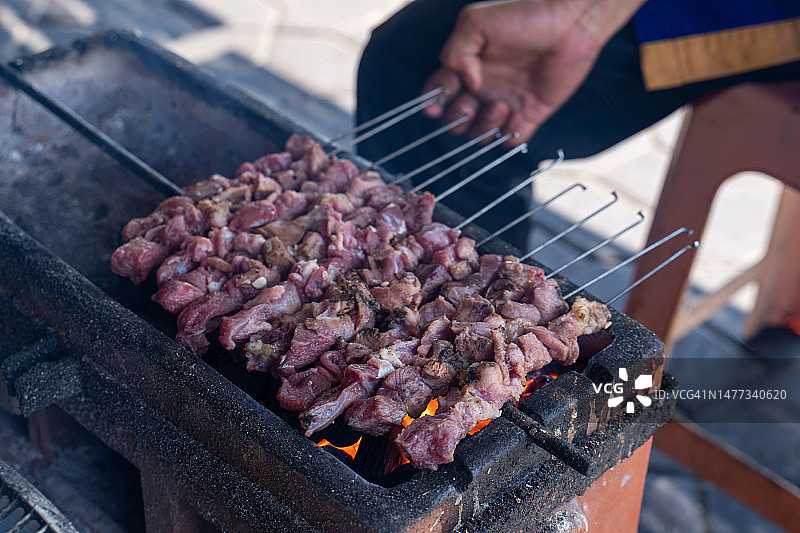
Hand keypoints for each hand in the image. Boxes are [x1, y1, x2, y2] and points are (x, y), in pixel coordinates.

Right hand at [423, 0, 641, 146]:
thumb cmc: (526, 14)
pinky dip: (508, 136)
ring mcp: (505, 102)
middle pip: (455, 120)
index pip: (438, 91)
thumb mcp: (477, 21)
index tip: (435, 107)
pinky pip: (509, 140)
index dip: (432, 102)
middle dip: (457, 120)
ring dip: (483, 127)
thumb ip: (457, 51)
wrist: (571, 22)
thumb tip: (465, 83)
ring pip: (479, 134)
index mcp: (466, 66)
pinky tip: (516, 117)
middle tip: (471, 105)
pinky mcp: (530, 114)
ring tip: (501, 106)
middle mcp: (483, 88)